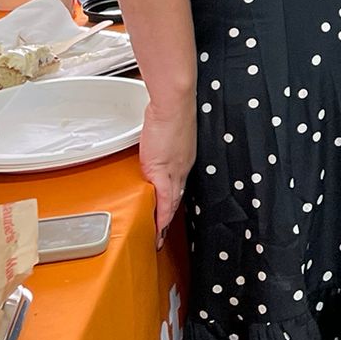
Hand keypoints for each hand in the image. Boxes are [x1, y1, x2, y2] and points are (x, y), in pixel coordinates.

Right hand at [139, 91, 196, 244]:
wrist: (173, 103)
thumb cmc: (169, 110)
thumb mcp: (167, 130)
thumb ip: (162, 141)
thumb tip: (155, 144)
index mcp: (185, 157)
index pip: (179, 184)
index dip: (173, 199)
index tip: (168, 211)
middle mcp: (183, 166)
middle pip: (177, 196)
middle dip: (170, 214)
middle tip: (163, 231)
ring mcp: (175, 171)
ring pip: (172, 202)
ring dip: (165, 220)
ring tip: (158, 235)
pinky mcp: (163, 172)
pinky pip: (164, 201)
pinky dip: (162, 217)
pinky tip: (158, 229)